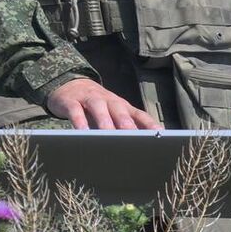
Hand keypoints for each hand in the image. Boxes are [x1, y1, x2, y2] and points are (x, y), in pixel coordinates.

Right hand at [44, 77, 161, 130]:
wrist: (71, 85)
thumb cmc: (98, 106)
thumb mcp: (114, 115)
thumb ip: (127, 126)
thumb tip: (142, 146)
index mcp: (123, 107)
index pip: (140, 115)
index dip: (150, 124)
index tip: (159, 135)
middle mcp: (109, 101)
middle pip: (120, 111)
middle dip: (128, 124)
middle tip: (134, 138)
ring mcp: (90, 100)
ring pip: (99, 109)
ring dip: (105, 122)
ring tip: (109, 136)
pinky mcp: (71, 102)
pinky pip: (76, 111)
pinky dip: (79, 121)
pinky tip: (83, 132)